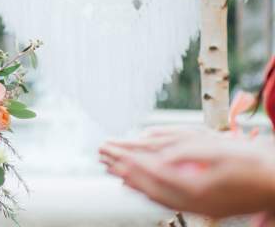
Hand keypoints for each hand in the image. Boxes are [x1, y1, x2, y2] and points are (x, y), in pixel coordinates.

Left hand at [99, 130, 274, 217]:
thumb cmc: (253, 164)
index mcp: (196, 187)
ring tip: (111, 167)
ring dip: (131, 180)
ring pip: (155, 195)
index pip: (150, 171)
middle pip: (148, 185)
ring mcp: (198, 207)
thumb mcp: (220, 150)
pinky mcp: (203, 207)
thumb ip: (187, 151)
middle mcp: (193, 201)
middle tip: (101, 154)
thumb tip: (159, 153)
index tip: (109, 147)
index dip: (127, 158)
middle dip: (122, 168)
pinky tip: (138, 185)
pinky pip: (168, 201)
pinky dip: (148, 191)